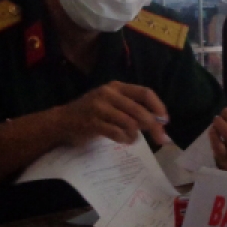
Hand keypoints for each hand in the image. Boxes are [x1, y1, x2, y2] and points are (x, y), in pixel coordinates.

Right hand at [54, 82, 170, 146]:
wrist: (62, 121)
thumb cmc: (92, 114)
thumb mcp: (112, 104)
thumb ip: (132, 109)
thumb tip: (158, 122)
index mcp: (117, 87)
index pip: (145, 93)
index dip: (158, 106)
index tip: (165, 121)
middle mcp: (108, 93)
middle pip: (140, 110)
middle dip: (154, 126)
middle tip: (161, 139)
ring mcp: (99, 107)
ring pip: (129, 123)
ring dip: (135, 135)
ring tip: (132, 139)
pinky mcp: (91, 122)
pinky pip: (116, 133)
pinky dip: (124, 139)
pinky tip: (124, 140)